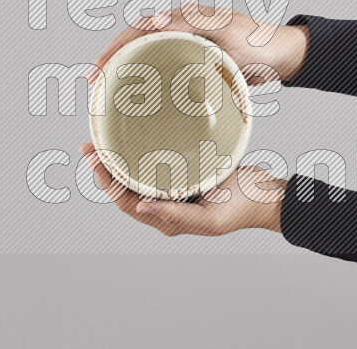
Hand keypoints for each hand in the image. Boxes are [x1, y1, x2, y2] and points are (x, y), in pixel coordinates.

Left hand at [78, 140, 285, 236]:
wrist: (268, 194)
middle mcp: (166, 203)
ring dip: (117, 158)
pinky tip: (133, 136)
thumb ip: (177, 216)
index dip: (106, 183)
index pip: (126, 201)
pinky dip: (139, 150)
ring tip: (101, 139)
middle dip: (104, 168)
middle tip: (89, 145)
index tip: (94, 161)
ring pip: (137, 173)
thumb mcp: (211, 218)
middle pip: (125, 186)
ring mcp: (175, 187)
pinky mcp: (185, 170)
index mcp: (168, 219)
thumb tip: (140, 207)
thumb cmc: (243, 208)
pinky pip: (155, 161)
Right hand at [89, 3, 308, 83]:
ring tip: (106, 92)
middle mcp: (181, 31)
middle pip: (137, 43)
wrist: (281, 59)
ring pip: (147, 58)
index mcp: (184, 19)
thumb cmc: (258, 43)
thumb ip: (192, 23)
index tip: (99, 65)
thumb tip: (154, 20)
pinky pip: (164, 71)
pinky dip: (146, 82)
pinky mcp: (194, 66)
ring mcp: (187, 49)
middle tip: (93, 83)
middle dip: (112, 60)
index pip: (140, 28)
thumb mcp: (226, 30)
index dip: (116, 45)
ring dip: (126, 72)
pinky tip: (137, 98)